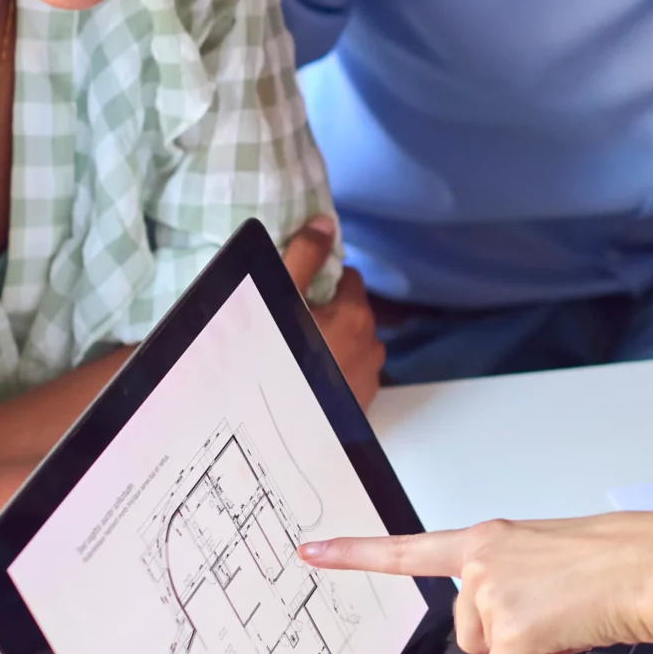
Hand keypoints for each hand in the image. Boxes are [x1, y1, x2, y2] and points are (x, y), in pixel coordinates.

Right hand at [283, 214, 384, 404]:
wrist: (283, 431)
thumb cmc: (280, 358)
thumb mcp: (283, 297)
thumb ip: (304, 255)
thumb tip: (326, 222)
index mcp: (356, 315)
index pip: (348, 278)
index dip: (323, 279)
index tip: (300, 290)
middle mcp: (372, 345)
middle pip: (351, 313)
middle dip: (328, 312)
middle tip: (292, 323)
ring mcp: (368, 378)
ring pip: (352, 346)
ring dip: (331, 344)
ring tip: (296, 355)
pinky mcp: (361, 406)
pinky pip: (349, 376)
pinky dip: (334, 373)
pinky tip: (306, 382)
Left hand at [300, 513, 652, 653]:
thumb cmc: (626, 561)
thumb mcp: (554, 563)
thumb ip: (513, 585)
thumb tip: (505, 638)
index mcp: (490, 538)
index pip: (408, 549)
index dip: (353, 554)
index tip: (309, 550)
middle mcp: (481, 560)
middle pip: (465, 633)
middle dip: (508, 639)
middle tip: (560, 614)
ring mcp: (491, 594)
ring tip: (572, 621)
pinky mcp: (509, 631)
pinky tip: (572, 641)